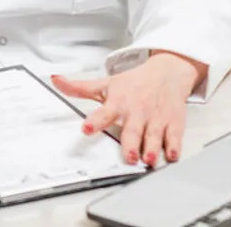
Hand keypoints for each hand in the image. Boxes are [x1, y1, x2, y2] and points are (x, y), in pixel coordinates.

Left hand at [52, 52, 204, 167]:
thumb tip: (55, 80)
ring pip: (153, 136)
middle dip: (130, 143)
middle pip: (132, 130)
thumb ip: (80, 88)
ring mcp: (156, 117)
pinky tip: (171, 155)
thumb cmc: (134, 82)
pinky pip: (174, 137)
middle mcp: (137, 111)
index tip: (86, 128)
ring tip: (148, 159)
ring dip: (151, 148)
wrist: (167, 71)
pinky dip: (174, 146)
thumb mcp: (106, 83)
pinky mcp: (173, 122)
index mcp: (118, 102)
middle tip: (129, 156)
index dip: (95, 121)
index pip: (104, 112)